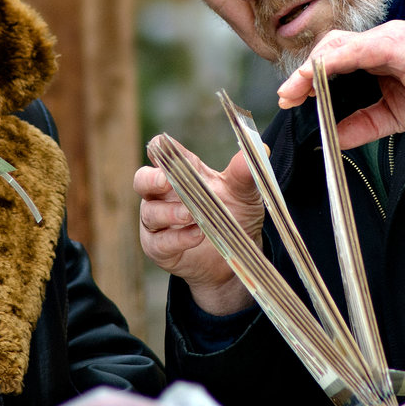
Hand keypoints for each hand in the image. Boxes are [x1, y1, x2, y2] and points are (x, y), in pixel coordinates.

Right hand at [136, 135, 264, 314]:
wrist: (234, 258)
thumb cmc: (234, 216)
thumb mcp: (244, 194)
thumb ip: (245, 173)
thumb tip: (262, 148)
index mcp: (181, 173)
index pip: (161, 153)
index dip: (160, 148)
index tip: (167, 147)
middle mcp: (162, 195)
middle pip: (142, 179)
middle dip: (151, 179)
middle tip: (166, 180)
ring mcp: (157, 222)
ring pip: (150, 212)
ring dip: (170, 212)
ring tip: (191, 215)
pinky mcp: (158, 247)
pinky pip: (159, 241)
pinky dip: (178, 238)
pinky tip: (197, 235)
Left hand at [276, 20, 404, 149]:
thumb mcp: (390, 118)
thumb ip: (360, 125)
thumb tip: (330, 140)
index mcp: (379, 51)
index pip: (334, 55)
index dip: (309, 74)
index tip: (291, 98)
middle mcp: (381, 38)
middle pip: (329, 46)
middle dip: (303, 72)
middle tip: (286, 97)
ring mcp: (389, 37)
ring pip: (337, 45)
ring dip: (311, 68)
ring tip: (295, 91)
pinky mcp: (396, 44)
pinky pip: (356, 50)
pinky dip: (333, 63)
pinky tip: (318, 79)